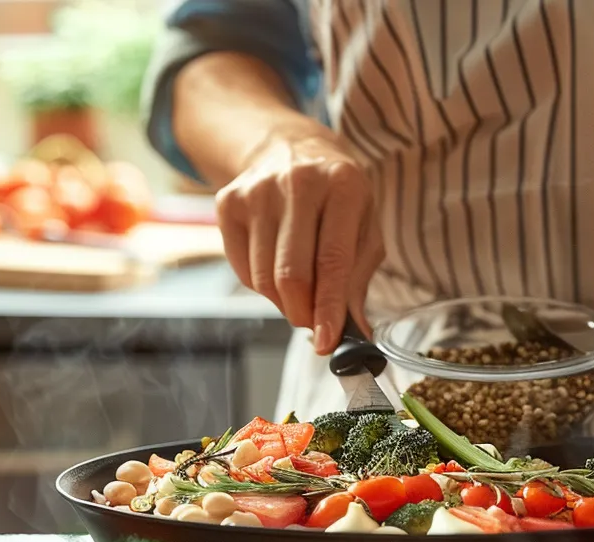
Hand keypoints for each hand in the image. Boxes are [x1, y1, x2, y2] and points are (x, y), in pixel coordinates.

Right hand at [215, 124, 381, 353]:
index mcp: (344, 186)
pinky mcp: (229, 202)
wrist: (291, 148)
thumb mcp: (364, 227)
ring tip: (301, 291)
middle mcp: (299, 182)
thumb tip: (354, 331)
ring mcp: (258, 190)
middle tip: (313, 324)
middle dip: (303, 313)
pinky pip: (242, 270)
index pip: (333, 261)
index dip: (328, 309)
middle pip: (291, 274)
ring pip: (264, 278)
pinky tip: (276, 268)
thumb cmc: (337, 197)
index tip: (327, 342)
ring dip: (283, 302)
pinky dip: (262, 285)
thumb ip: (359, 279)